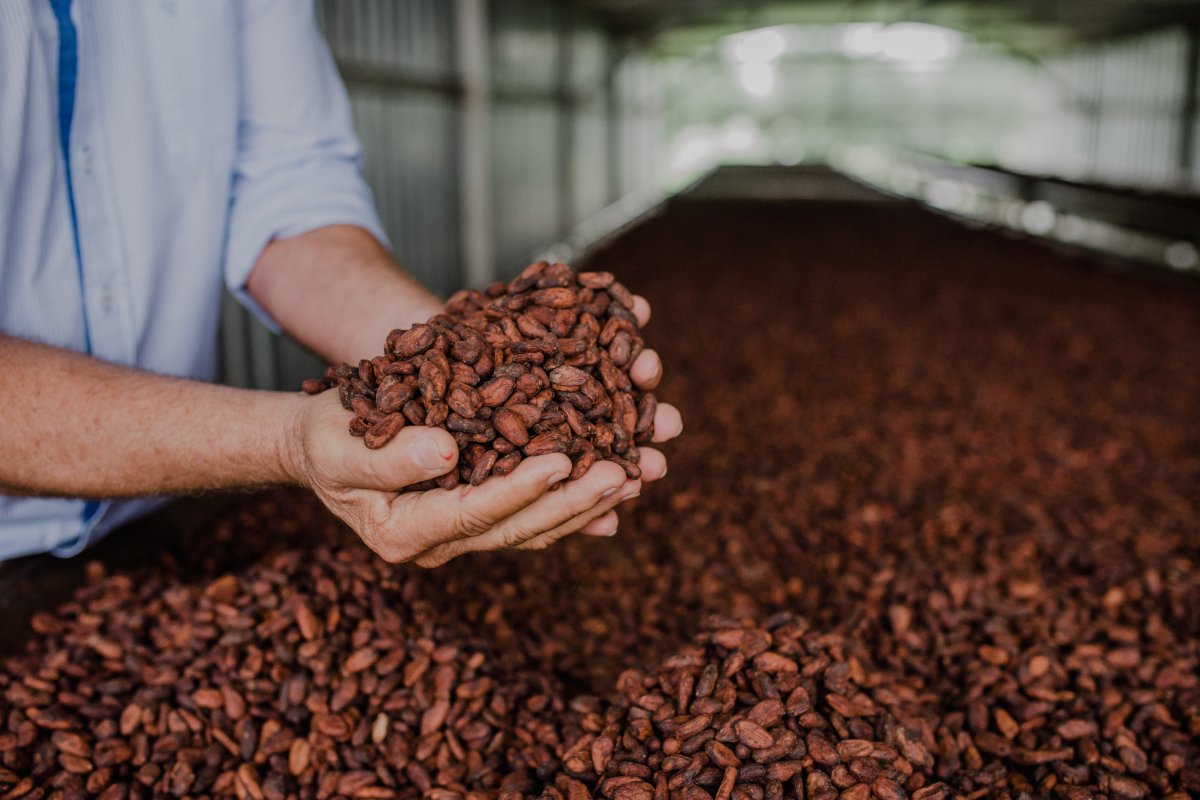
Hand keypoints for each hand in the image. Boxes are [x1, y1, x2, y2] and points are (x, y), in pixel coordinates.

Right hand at [286, 293, 681, 566]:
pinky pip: (537, 510)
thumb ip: (387, 456)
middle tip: (625, 472)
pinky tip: (620, 486)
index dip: (520, 489)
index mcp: (406, 533)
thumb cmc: (326, 439)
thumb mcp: (339, 444)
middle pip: (521, 527)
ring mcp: (467, 531)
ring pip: (538, 523)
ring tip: (637, 473)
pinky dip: (577, 498)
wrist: (324, 442)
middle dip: (575, 501)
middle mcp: (443, 543)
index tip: (562, 462)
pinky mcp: (484, 510)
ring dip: (590, 501)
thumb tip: (446, 451)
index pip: (475, 514)